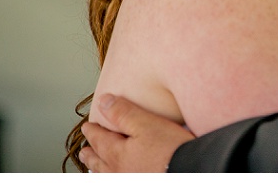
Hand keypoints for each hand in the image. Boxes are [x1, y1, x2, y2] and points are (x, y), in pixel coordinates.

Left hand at [76, 93, 192, 171]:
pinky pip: (121, 180)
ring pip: (108, 174)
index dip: (93, 131)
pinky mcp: (143, 182)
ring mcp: (130, 180)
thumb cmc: (172, 151)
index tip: (88, 126)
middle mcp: (119, 170)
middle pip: (100, 160)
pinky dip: (115, 176)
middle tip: (85, 151)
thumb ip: (124, 113)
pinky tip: (123, 174)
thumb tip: (104, 102)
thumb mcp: (148, 124)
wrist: (192, 171)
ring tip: (97, 168)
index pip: (100, 139)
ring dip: (100, 169)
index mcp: (118, 153)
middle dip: (92, 153)